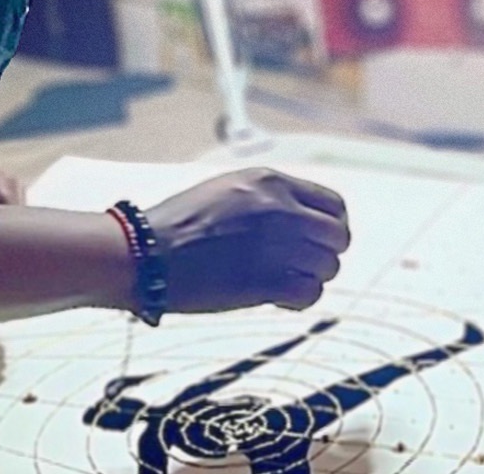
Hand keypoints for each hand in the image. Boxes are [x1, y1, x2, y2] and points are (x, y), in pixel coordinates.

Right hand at [144, 169, 350, 314]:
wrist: (145, 253)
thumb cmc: (177, 225)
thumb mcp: (227, 191)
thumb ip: (268, 199)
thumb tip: (299, 219)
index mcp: (272, 183)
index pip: (333, 204)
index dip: (331, 227)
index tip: (320, 241)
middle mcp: (282, 209)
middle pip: (338, 237)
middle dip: (325, 254)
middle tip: (304, 267)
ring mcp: (278, 245)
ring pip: (328, 267)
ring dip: (310, 278)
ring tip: (284, 283)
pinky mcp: (267, 280)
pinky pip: (311, 293)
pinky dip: (299, 300)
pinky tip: (278, 299)